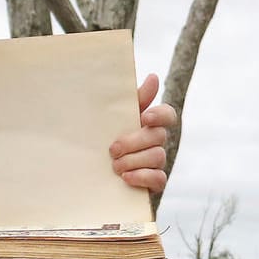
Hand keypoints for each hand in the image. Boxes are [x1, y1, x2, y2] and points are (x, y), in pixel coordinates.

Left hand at [107, 73, 177, 196]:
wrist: (90, 172)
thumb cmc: (105, 138)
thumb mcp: (114, 119)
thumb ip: (133, 100)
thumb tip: (153, 77)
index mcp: (148, 124)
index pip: (167, 114)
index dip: (160, 115)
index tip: (145, 117)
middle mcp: (156, 141)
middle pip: (158, 136)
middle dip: (134, 142)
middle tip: (113, 149)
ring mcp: (156, 162)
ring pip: (158, 156)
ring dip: (134, 160)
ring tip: (114, 166)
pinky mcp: (154, 182)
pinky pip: (159, 178)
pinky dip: (142, 177)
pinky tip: (125, 177)